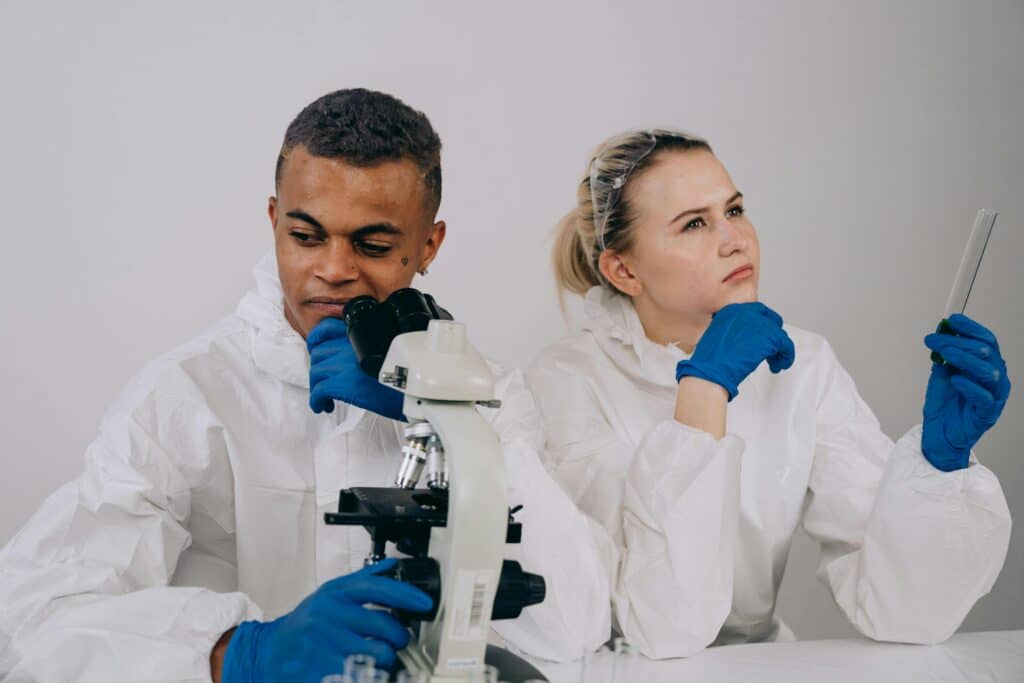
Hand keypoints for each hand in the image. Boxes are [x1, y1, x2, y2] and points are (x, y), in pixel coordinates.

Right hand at [221, 559, 432, 680]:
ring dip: (385, 660)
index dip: (407, 595)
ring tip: (376, 657)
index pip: (379, 589)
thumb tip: (392, 565)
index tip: (425, 604)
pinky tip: (361, 669)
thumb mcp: (329, 594)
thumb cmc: (303, 625)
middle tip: (395, 641)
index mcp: (335, 595)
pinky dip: (369, 675)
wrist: (267, 653)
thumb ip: (362, 579)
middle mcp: (331, 617)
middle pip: (386, 627)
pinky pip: (364, 675)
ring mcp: (327, 645)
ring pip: (380, 654)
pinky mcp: (324, 671)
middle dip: (398, 638)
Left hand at [307, 317, 404, 419]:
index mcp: (362, 335)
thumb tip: (357, 360)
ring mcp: (347, 363)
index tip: (315, 349)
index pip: (327, 327)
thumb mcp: (391, 352)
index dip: (316, 339)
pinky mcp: (345, 383)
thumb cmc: (410, 378)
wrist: (420, 394)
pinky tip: (325, 406)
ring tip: (326, 397)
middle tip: (324, 379)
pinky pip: (318, 391)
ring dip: (317, 385)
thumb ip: (371, 349)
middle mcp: (351, 345)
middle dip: (318, 368)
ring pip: (316, 372)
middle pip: (318, 352)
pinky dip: (317, 401)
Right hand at [675, 302, 794, 400]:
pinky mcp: (770, 336)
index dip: (762, 326)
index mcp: (730, 310)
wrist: (711, 370)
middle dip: (773, 337)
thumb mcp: (717, 338)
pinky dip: (786, 356)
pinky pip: (786, 345)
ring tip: (774, 362)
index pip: (755, 311)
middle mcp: (745, 312)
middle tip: (771, 351)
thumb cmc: (709, 361)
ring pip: (779, 334)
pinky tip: (778, 365)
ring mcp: (759, 323)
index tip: (763, 339)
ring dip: (779, 350)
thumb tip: (745, 340)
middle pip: (770, 320)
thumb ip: (733, 332)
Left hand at [922, 314, 1010, 470]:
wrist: (938, 433)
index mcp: (987, 366)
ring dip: (965, 359)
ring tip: (945, 353)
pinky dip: (970, 386)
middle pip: (986, 352)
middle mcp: (995, 378)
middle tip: (935, 339)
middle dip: (959, 342)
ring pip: (989, 372)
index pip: (986, 341)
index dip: (971, 328)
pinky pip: (984, 398)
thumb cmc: (944, 403)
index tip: (952, 320)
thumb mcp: (942, 372)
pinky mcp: (987, 414)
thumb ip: (945, 353)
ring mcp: (994, 396)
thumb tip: (942, 329)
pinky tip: (956, 379)